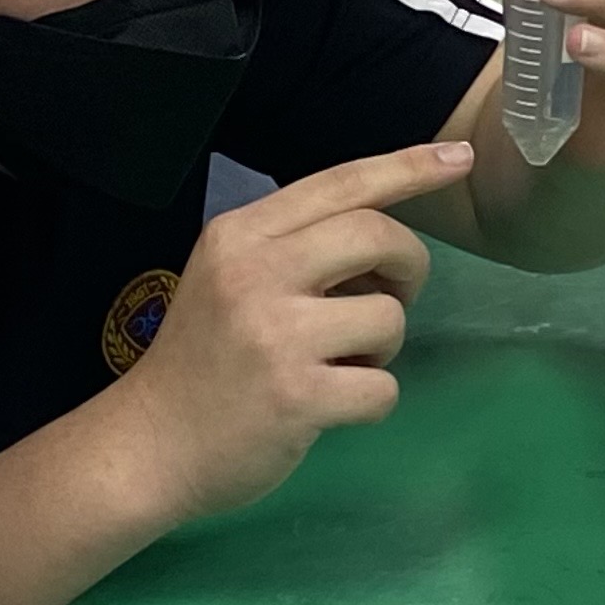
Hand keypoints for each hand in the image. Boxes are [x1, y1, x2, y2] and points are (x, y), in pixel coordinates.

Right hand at [103, 142, 474, 522]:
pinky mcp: (296, 395)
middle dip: (409, 266)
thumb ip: (292, 249)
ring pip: (389, 317)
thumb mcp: (228, 278)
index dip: (406, 168)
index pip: (339, 183)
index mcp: (240, 234)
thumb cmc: (200, 361)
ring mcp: (275, 334)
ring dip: (383, 347)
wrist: (146, 446)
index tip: (458, 159)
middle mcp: (256, 271)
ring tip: (342, 364)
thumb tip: (382, 239)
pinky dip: (372, 402)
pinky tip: (333, 408)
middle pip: (377, 235)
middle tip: (393, 298)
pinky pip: (382, 388)